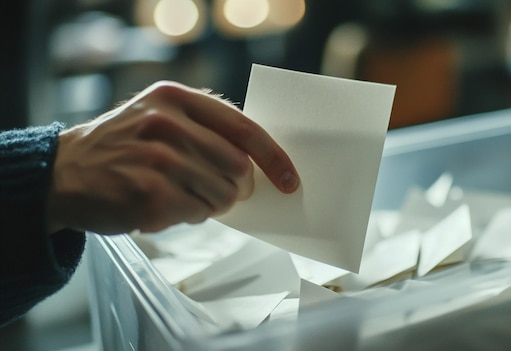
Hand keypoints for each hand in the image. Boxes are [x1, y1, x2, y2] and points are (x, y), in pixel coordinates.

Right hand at [46, 81, 298, 234]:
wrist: (64, 172)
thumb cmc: (121, 146)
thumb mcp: (159, 116)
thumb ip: (205, 129)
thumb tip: (258, 163)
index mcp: (176, 98)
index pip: (244, 128)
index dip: (274, 157)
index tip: (289, 179)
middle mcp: (167, 124)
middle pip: (238, 168)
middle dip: (239, 189)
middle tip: (224, 193)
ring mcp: (157, 160)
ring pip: (222, 195)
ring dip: (212, 203)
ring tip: (183, 195)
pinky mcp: (149, 195)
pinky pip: (198, 214)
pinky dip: (191, 216)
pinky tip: (165, 205)